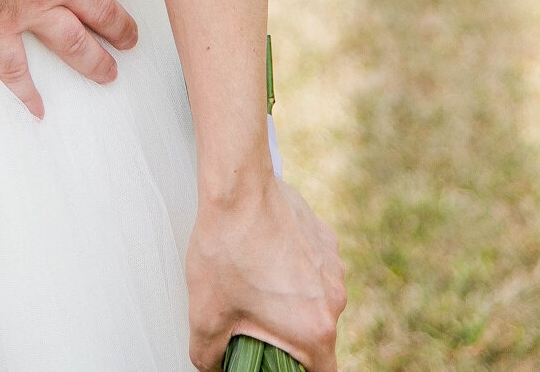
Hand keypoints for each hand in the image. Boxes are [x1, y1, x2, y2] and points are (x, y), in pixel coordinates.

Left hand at [187, 171, 345, 371]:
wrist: (237, 187)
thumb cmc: (225, 249)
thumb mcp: (205, 315)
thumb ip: (209, 356)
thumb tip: (211, 366)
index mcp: (315, 328)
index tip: (280, 366)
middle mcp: (334, 299)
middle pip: (317, 335)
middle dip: (288, 335)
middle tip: (254, 320)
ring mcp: (333, 267)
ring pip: (316, 299)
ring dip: (292, 300)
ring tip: (254, 282)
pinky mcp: (326, 239)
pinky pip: (314, 268)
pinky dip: (294, 270)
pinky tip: (263, 254)